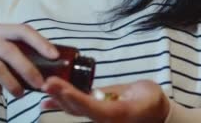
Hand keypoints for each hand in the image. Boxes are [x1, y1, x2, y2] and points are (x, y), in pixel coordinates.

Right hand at [0, 24, 58, 121]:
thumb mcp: (5, 55)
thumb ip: (24, 53)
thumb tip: (53, 62)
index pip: (21, 30)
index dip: (40, 42)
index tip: (55, 56)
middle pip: (9, 50)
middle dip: (28, 69)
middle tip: (40, 84)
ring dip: (13, 84)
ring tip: (21, 94)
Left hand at [41, 77, 169, 122]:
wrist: (155, 112)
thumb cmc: (152, 101)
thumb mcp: (147, 95)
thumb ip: (128, 95)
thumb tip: (112, 96)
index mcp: (117, 114)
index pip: (93, 108)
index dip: (76, 99)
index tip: (62, 89)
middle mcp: (104, 118)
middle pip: (79, 109)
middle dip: (62, 95)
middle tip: (47, 82)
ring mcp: (98, 116)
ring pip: (74, 109)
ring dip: (58, 98)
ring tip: (44, 87)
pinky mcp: (95, 109)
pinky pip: (76, 107)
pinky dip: (61, 102)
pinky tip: (46, 100)